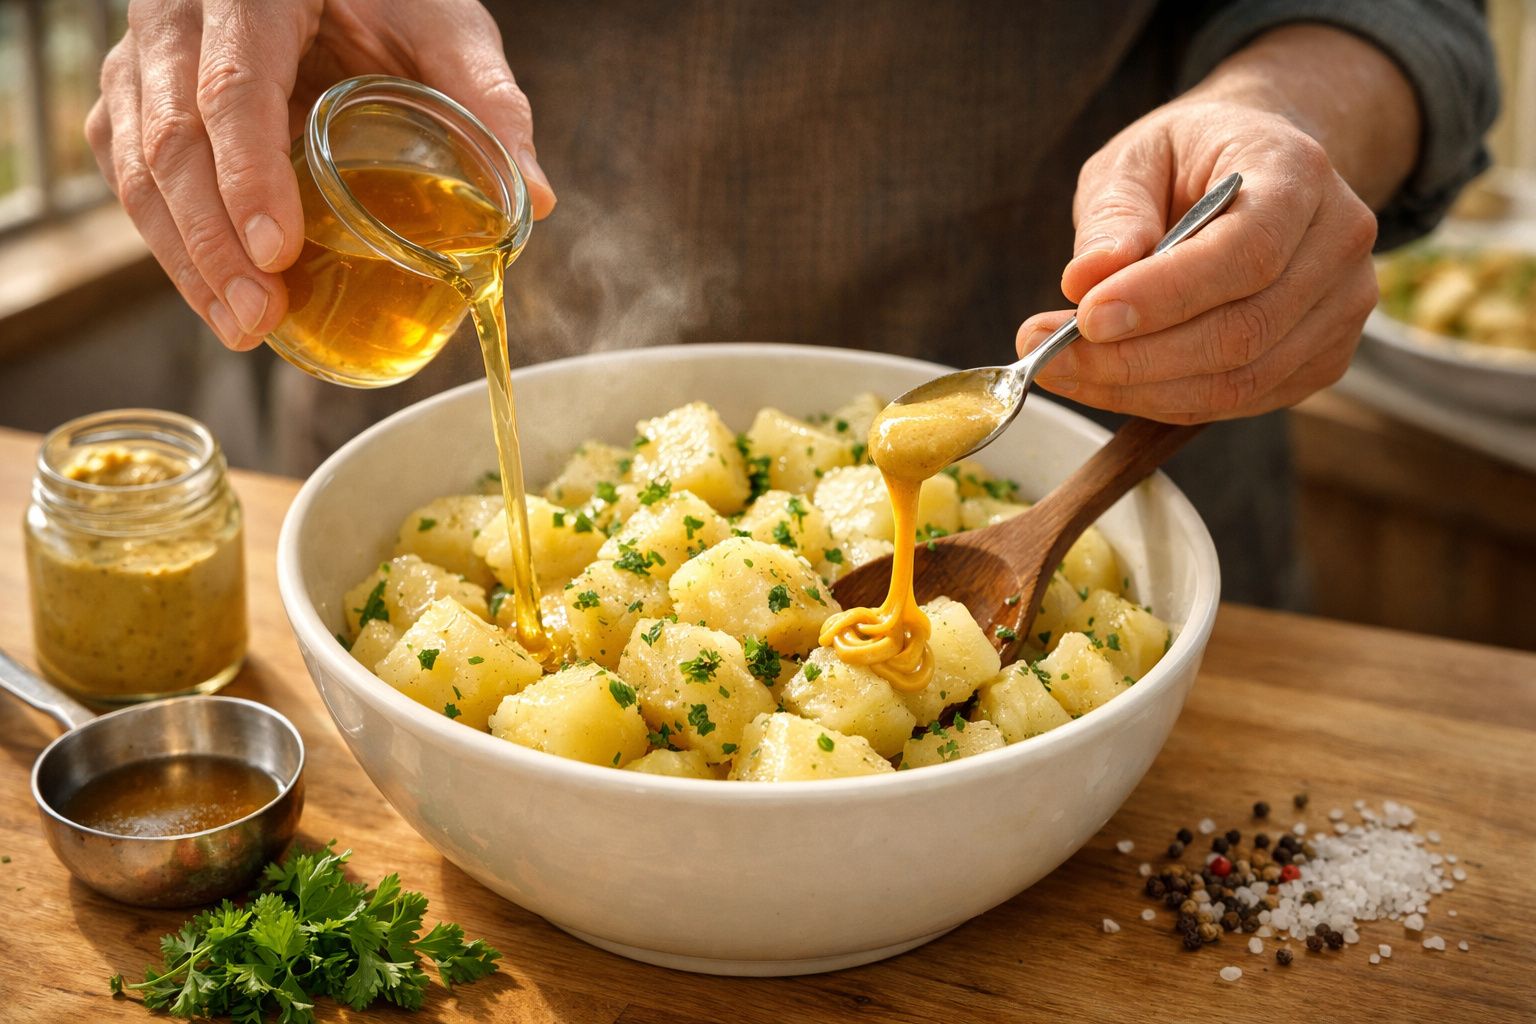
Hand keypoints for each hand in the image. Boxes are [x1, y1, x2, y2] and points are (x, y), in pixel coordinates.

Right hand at [87, 0, 556, 350]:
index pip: (233, 89)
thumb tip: (537, 198)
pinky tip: (217, 297)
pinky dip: (170, 242)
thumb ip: (486, 96)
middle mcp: (177, 19)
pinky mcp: (137, 95)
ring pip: (136, 163)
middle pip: (172, 140)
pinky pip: (131, 173)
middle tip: (260, 318)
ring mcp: (147, 58)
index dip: (247, 175)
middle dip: (211, 243)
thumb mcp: (443, 21)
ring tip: (244, 327)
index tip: (277, 252)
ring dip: (185, 258)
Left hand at [1016, 27, 1416, 423]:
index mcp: (1298, 172)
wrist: (1255, 169)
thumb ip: (1114, 215)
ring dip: (1138, 390)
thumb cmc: (1188, 160)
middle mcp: (1339, 242)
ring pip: (1239, 381)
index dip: (1163, 297)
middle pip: (1242, 331)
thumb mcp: (1135, 158)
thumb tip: (1086, 281)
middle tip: (1048, 357)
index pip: (1244, 253)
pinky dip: (1164, 401)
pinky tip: (1109, 380)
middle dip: (1134, 358)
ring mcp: (1342, 307)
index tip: (1085, 318)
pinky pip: (1238, 400)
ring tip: (1063, 370)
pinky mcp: (1323, 357)